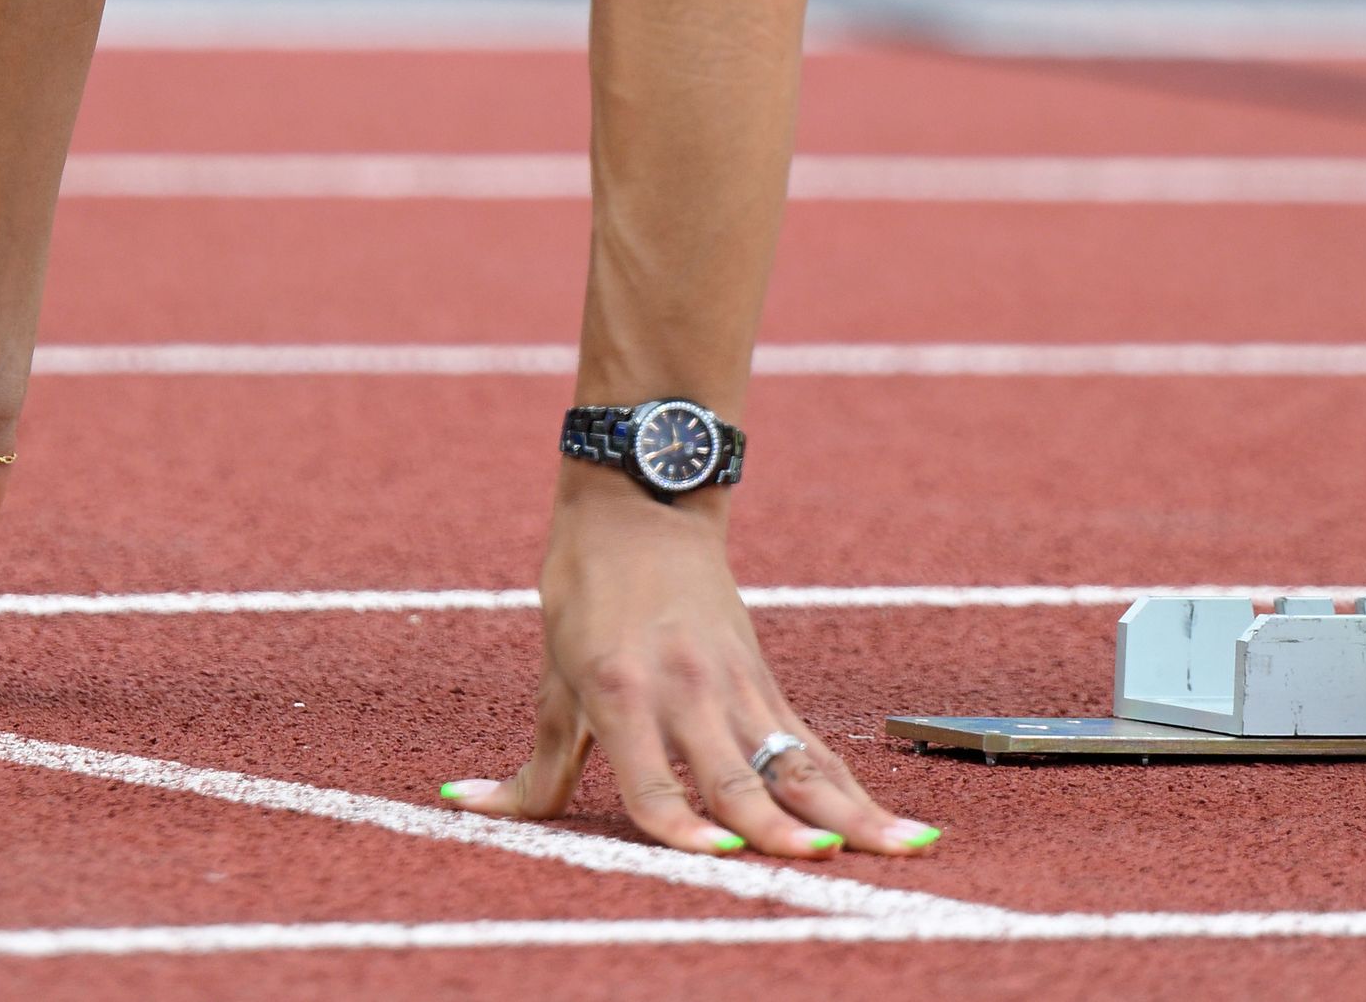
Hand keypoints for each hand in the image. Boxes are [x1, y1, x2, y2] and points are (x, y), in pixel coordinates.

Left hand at [441, 475, 937, 858]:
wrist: (642, 502)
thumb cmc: (585, 591)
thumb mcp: (553, 676)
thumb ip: (531, 768)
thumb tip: (462, 809)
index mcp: (622, 689)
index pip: (655, 777)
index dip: (685, 822)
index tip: (720, 856)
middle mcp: (687, 688)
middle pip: (741, 773)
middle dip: (781, 824)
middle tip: (820, 864)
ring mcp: (736, 684)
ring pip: (797, 760)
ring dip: (847, 810)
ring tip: (902, 848)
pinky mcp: (764, 680)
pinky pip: (810, 744)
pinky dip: (848, 786)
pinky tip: (887, 822)